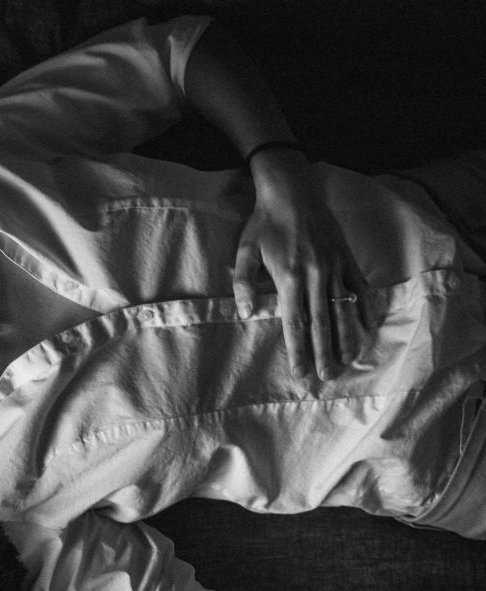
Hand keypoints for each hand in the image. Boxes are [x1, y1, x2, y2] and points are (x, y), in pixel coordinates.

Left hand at [234, 148, 368, 380]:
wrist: (293, 192)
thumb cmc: (265, 224)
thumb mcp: (245, 252)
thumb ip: (243, 284)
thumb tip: (243, 314)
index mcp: (289, 278)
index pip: (295, 324)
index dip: (299, 352)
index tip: (301, 374)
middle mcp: (316, 276)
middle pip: (322, 323)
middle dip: (325, 353)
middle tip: (328, 377)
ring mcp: (335, 267)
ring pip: (345, 309)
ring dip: (348, 338)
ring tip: (350, 361)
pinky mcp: (348, 259)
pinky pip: (360, 289)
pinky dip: (365, 310)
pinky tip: (367, 329)